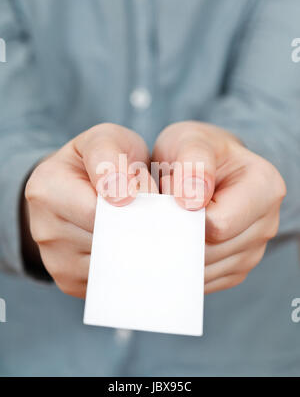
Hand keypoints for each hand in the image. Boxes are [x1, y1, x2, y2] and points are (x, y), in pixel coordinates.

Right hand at [24, 123, 156, 296]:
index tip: (153, 198)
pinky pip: (109, 283)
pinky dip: (129, 269)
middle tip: (159, 216)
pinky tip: (137, 248)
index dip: (135, 206)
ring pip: (111, 267)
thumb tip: (123, 200)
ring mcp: (56, 261)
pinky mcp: (70, 282)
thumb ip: (111, 158)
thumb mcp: (105, 141)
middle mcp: (44, 230)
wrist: (75, 188)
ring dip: (138, 251)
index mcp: (47, 189)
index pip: (99, 210)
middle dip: (140, 230)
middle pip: (107, 243)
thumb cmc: (98, 162)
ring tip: (146, 228)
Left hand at [152, 121, 285, 293]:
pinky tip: (179, 240)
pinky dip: (184, 265)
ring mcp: (253, 249)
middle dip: (181, 234)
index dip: (186, 215)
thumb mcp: (190, 141)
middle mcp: (266, 222)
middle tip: (169, 209)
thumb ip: (193, 163)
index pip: (218, 224)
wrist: (201, 167)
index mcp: (264, 188)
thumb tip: (192, 200)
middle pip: (212, 251)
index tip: (171, 195)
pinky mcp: (236, 267)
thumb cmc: (196, 151)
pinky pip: (204, 280)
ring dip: (180, 250)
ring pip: (205, 270)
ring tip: (176, 221)